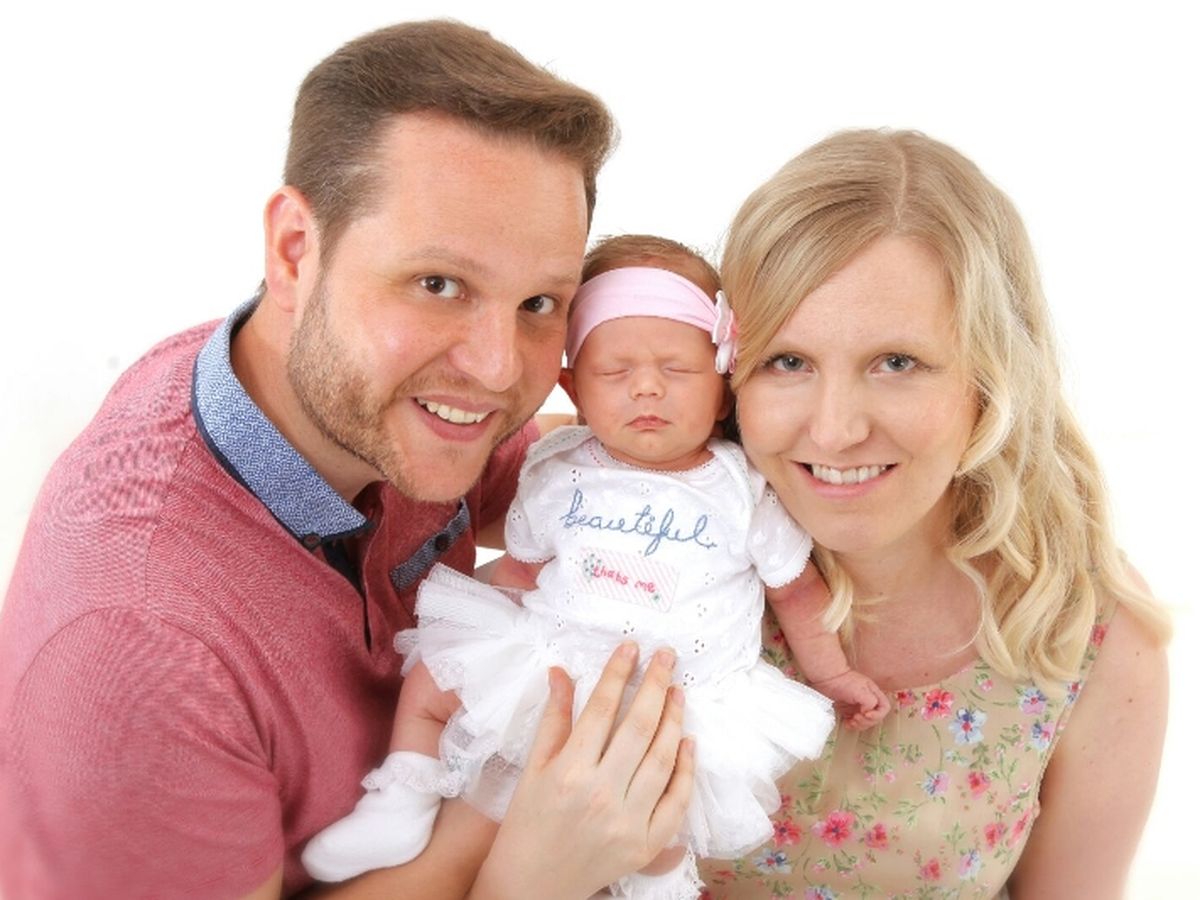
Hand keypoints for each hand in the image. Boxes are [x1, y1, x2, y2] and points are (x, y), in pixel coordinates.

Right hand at [471, 643, 693, 898]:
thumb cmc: (527, 822)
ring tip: (678, 691)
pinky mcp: (645, 845)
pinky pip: (675, 801)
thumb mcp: (533, 767)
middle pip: (638, 727)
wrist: (532, 886)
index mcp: (568, 771)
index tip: (631, 647)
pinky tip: (687, 740)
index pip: (601, 709)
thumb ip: (553, 718)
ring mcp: (627, 821)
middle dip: (655, 684)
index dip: (618, 673)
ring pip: (662, 759)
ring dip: (674, 719)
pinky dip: (686, 769)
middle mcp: (600, 794)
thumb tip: (561, 671)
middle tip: (666, 656)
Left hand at [812, 669, 889, 730]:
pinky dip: (852, 725)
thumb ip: (870, 702)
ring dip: (859, 725)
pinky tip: (846, 723)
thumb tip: (868, 712)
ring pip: (865, 721)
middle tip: (856, 718)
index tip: (866, 714)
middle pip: (875, 717)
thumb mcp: (861, 690)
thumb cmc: (842, 681)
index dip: (878, 714)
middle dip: (867, 721)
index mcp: (873, 693)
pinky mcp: (847, 710)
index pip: (884, 708)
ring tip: (851, 722)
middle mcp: (867, 700)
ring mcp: (857, 705)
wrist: (826, 678)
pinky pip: (854, 722)